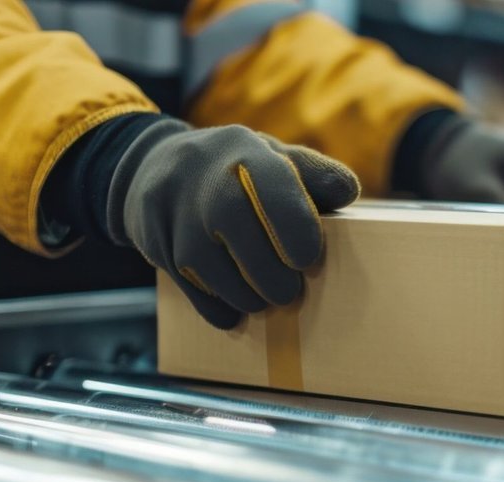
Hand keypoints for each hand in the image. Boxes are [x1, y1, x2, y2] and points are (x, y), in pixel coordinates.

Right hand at [110, 120, 359, 328]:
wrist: (154, 165)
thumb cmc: (232, 169)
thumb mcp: (271, 157)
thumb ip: (312, 173)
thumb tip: (349, 192)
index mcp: (244, 153)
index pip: (274, 191)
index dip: (296, 230)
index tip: (307, 259)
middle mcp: (205, 180)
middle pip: (241, 236)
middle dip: (272, 276)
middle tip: (289, 292)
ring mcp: (173, 212)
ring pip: (213, 271)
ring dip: (246, 296)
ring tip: (264, 298)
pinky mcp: (153, 243)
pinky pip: (190, 290)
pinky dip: (217, 307)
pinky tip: (234, 307)